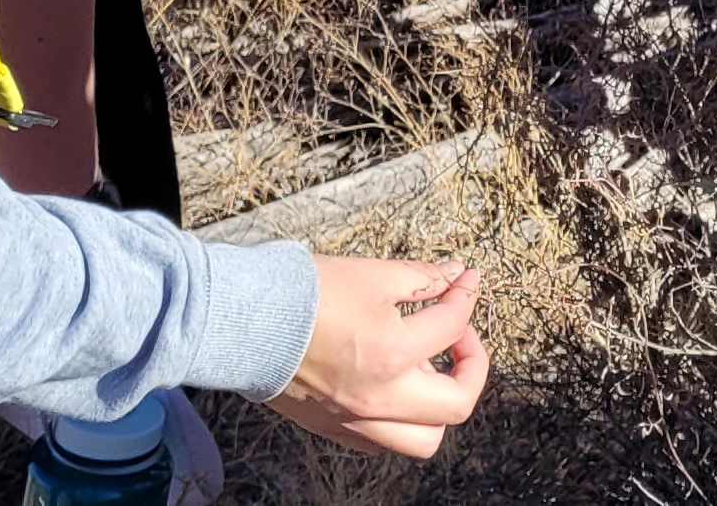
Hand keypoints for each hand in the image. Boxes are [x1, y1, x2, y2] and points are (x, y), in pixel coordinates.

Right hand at [272, 258, 488, 458]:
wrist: (244, 320)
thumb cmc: (303, 294)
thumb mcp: (371, 275)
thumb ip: (421, 278)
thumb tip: (455, 275)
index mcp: (391, 355)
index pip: (452, 327)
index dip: (465, 298)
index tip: (464, 283)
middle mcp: (379, 398)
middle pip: (457, 404)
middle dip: (473, 367)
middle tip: (460, 337)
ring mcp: (356, 419)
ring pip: (423, 439)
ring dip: (438, 406)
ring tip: (429, 368)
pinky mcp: (334, 428)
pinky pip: (384, 441)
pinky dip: (401, 420)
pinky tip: (395, 385)